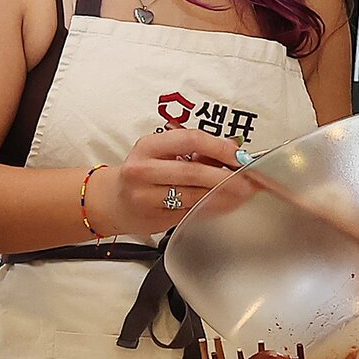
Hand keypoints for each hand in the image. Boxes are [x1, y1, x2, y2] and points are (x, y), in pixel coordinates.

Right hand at [85, 130, 241, 233]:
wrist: (110, 201)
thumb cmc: (141, 174)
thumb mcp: (159, 153)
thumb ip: (193, 150)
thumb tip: (233, 152)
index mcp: (147, 146)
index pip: (190, 139)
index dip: (219, 147)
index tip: (239, 156)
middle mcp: (142, 170)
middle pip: (193, 171)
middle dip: (226, 177)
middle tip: (248, 181)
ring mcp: (145, 197)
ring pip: (194, 196)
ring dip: (223, 196)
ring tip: (241, 194)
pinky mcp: (153, 219)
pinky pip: (190, 212)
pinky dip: (211, 208)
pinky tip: (223, 204)